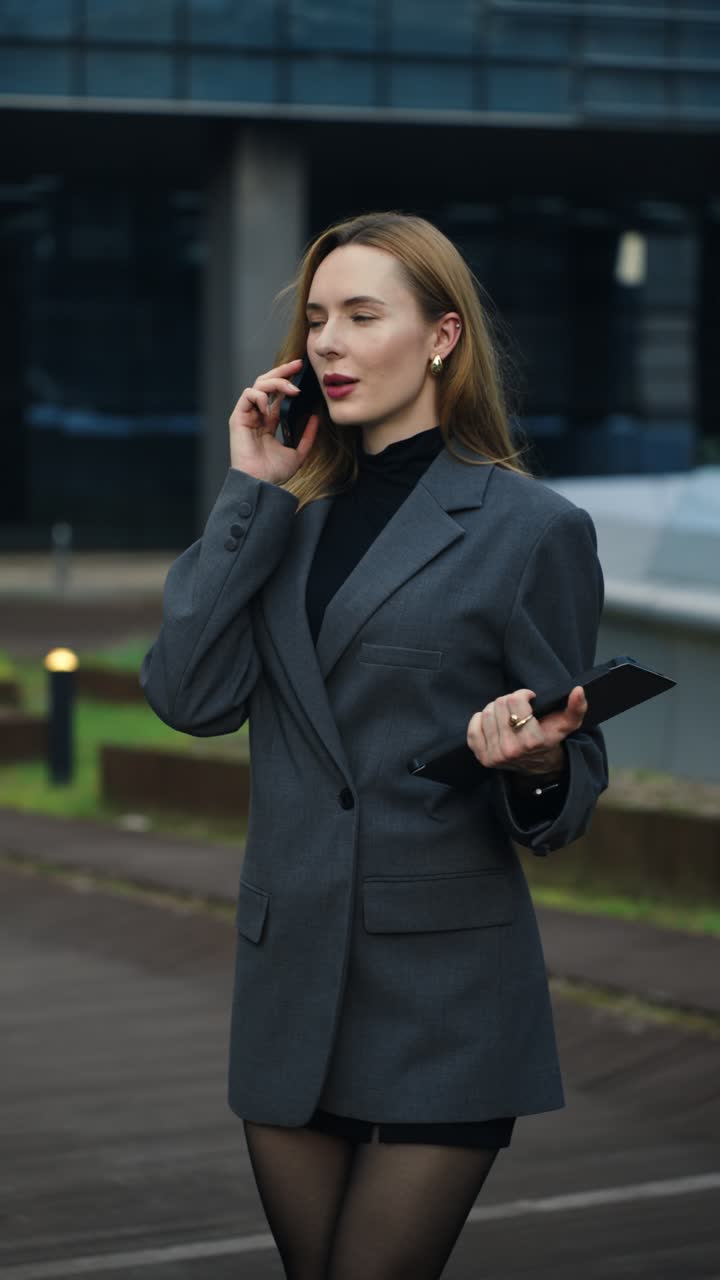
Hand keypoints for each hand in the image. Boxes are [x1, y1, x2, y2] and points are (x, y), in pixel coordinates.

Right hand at [229, 358, 319, 484]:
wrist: (261, 483)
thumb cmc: (274, 473)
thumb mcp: (298, 453)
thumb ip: (307, 437)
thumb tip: (316, 418)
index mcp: (268, 421)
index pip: (277, 394)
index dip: (288, 380)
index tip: (302, 371)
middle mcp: (257, 415)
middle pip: (267, 383)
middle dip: (282, 371)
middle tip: (298, 365)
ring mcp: (247, 415)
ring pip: (258, 385)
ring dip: (277, 383)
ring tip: (292, 390)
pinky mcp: (238, 417)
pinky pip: (248, 395)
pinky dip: (260, 396)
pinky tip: (270, 406)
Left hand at [466, 685, 587, 776]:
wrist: (539, 765)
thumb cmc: (551, 739)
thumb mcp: (567, 724)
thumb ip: (577, 708)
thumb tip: (578, 690)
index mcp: (532, 741)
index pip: (515, 701)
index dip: (523, 695)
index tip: (529, 699)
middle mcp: (511, 751)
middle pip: (499, 705)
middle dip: (510, 701)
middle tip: (518, 708)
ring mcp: (495, 756)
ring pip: (486, 713)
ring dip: (496, 709)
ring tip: (508, 716)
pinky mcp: (482, 758)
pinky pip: (473, 728)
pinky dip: (480, 720)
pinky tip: (493, 722)